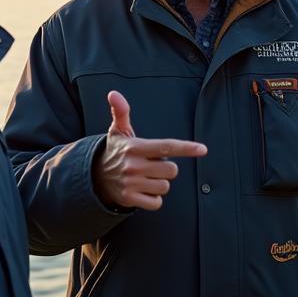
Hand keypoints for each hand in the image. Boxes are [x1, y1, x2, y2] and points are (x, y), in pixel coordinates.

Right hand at [96, 90, 206, 210]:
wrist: (95, 177)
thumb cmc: (116, 151)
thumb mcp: (118, 131)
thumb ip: (121, 111)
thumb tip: (113, 93)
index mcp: (135, 147)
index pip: (166, 147)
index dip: (186, 148)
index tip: (203, 149)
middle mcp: (134, 165)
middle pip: (171, 170)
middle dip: (166, 168)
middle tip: (151, 165)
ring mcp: (131, 183)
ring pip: (164, 187)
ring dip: (159, 184)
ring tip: (145, 178)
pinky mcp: (129, 198)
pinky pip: (156, 203)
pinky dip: (153, 199)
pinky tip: (143, 191)